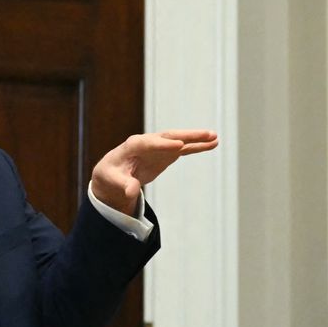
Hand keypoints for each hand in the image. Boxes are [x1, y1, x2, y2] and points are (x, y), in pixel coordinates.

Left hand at [89, 129, 219, 216]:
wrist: (114, 171)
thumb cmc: (112, 174)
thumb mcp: (113, 181)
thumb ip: (123, 185)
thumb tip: (131, 192)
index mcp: (133, 146)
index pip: (149, 143)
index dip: (164, 144)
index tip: (179, 146)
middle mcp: (148, 142)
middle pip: (169, 136)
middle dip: (187, 136)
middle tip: (205, 135)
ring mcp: (159, 146)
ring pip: (180, 140)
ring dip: (197, 139)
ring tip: (215, 138)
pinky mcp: (167, 152)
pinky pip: (184, 148)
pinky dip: (197, 146)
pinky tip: (212, 144)